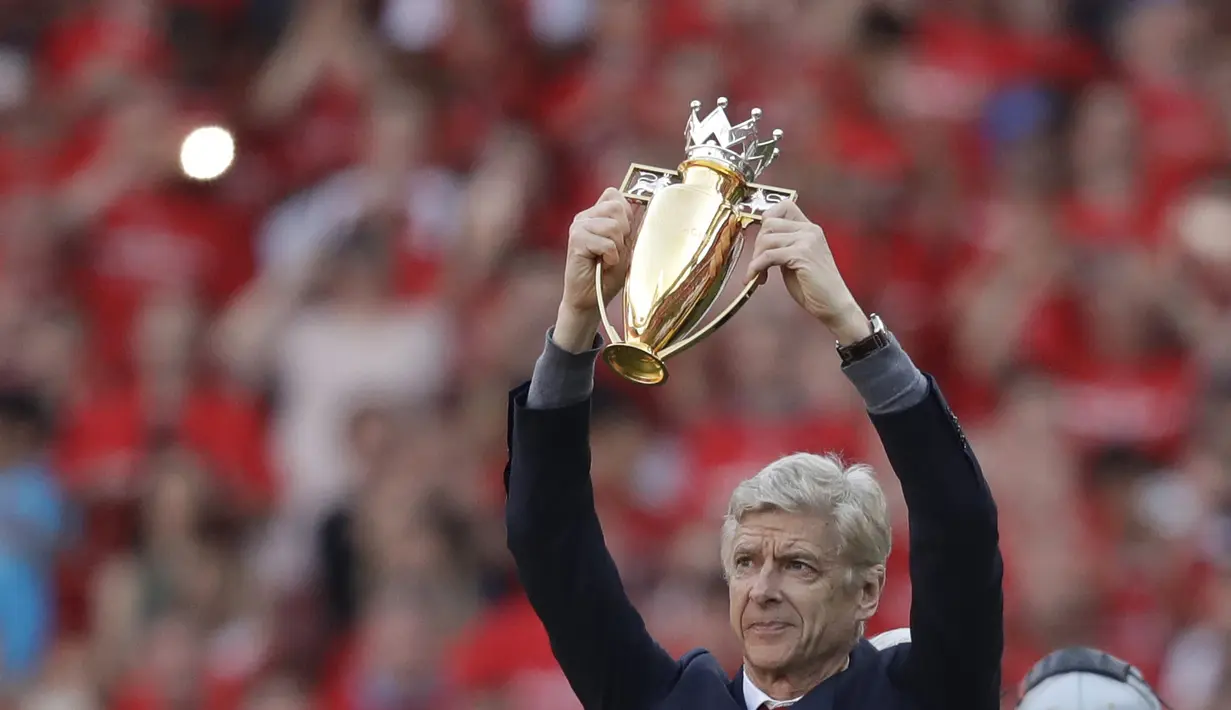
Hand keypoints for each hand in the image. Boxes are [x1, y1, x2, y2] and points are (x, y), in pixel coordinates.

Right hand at [554, 187, 632, 350]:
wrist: (590, 299)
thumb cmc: (607, 275)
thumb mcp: (625, 247)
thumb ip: (630, 227)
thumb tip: (642, 207)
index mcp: (596, 214)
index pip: (614, 194)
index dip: (625, 212)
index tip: (623, 235)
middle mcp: (585, 216)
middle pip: (616, 207)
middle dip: (624, 232)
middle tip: (614, 250)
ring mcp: (578, 226)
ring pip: (613, 226)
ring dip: (617, 247)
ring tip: (607, 259)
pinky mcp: (575, 240)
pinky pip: (606, 243)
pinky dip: (610, 257)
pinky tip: (602, 264)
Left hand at [745, 201, 869, 343]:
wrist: (834, 305)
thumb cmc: (815, 287)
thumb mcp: (797, 259)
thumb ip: (784, 246)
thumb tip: (761, 241)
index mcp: (810, 229)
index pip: (784, 206)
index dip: (767, 219)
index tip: (760, 240)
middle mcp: (810, 230)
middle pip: (769, 223)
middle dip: (757, 244)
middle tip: (757, 264)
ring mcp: (807, 240)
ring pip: (766, 239)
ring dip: (756, 258)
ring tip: (758, 274)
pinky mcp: (802, 254)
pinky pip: (768, 255)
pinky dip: (756, 267)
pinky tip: (757, 279)